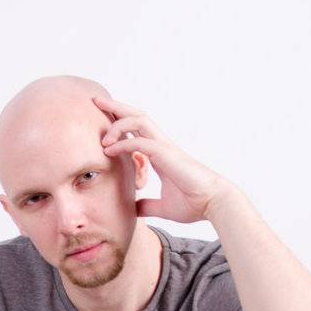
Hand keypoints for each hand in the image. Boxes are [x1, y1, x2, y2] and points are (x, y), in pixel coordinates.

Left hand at [92, 95, 235, 222]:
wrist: (213, 204)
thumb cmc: (193, 203)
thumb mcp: (163, 207)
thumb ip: (147, 205)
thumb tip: (133, 209)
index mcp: (160, 154)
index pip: (137, 130)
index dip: (119, 122)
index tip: (102, 122)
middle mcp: (162, 145)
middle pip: (136, 116)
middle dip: (116, 107)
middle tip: (96, 101)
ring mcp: (165, 147)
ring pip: (138, 121)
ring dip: (117, 124)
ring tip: (102, 137)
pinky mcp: (167, 155)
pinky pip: (140, 142)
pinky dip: (123, 143)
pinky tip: (109, 149)